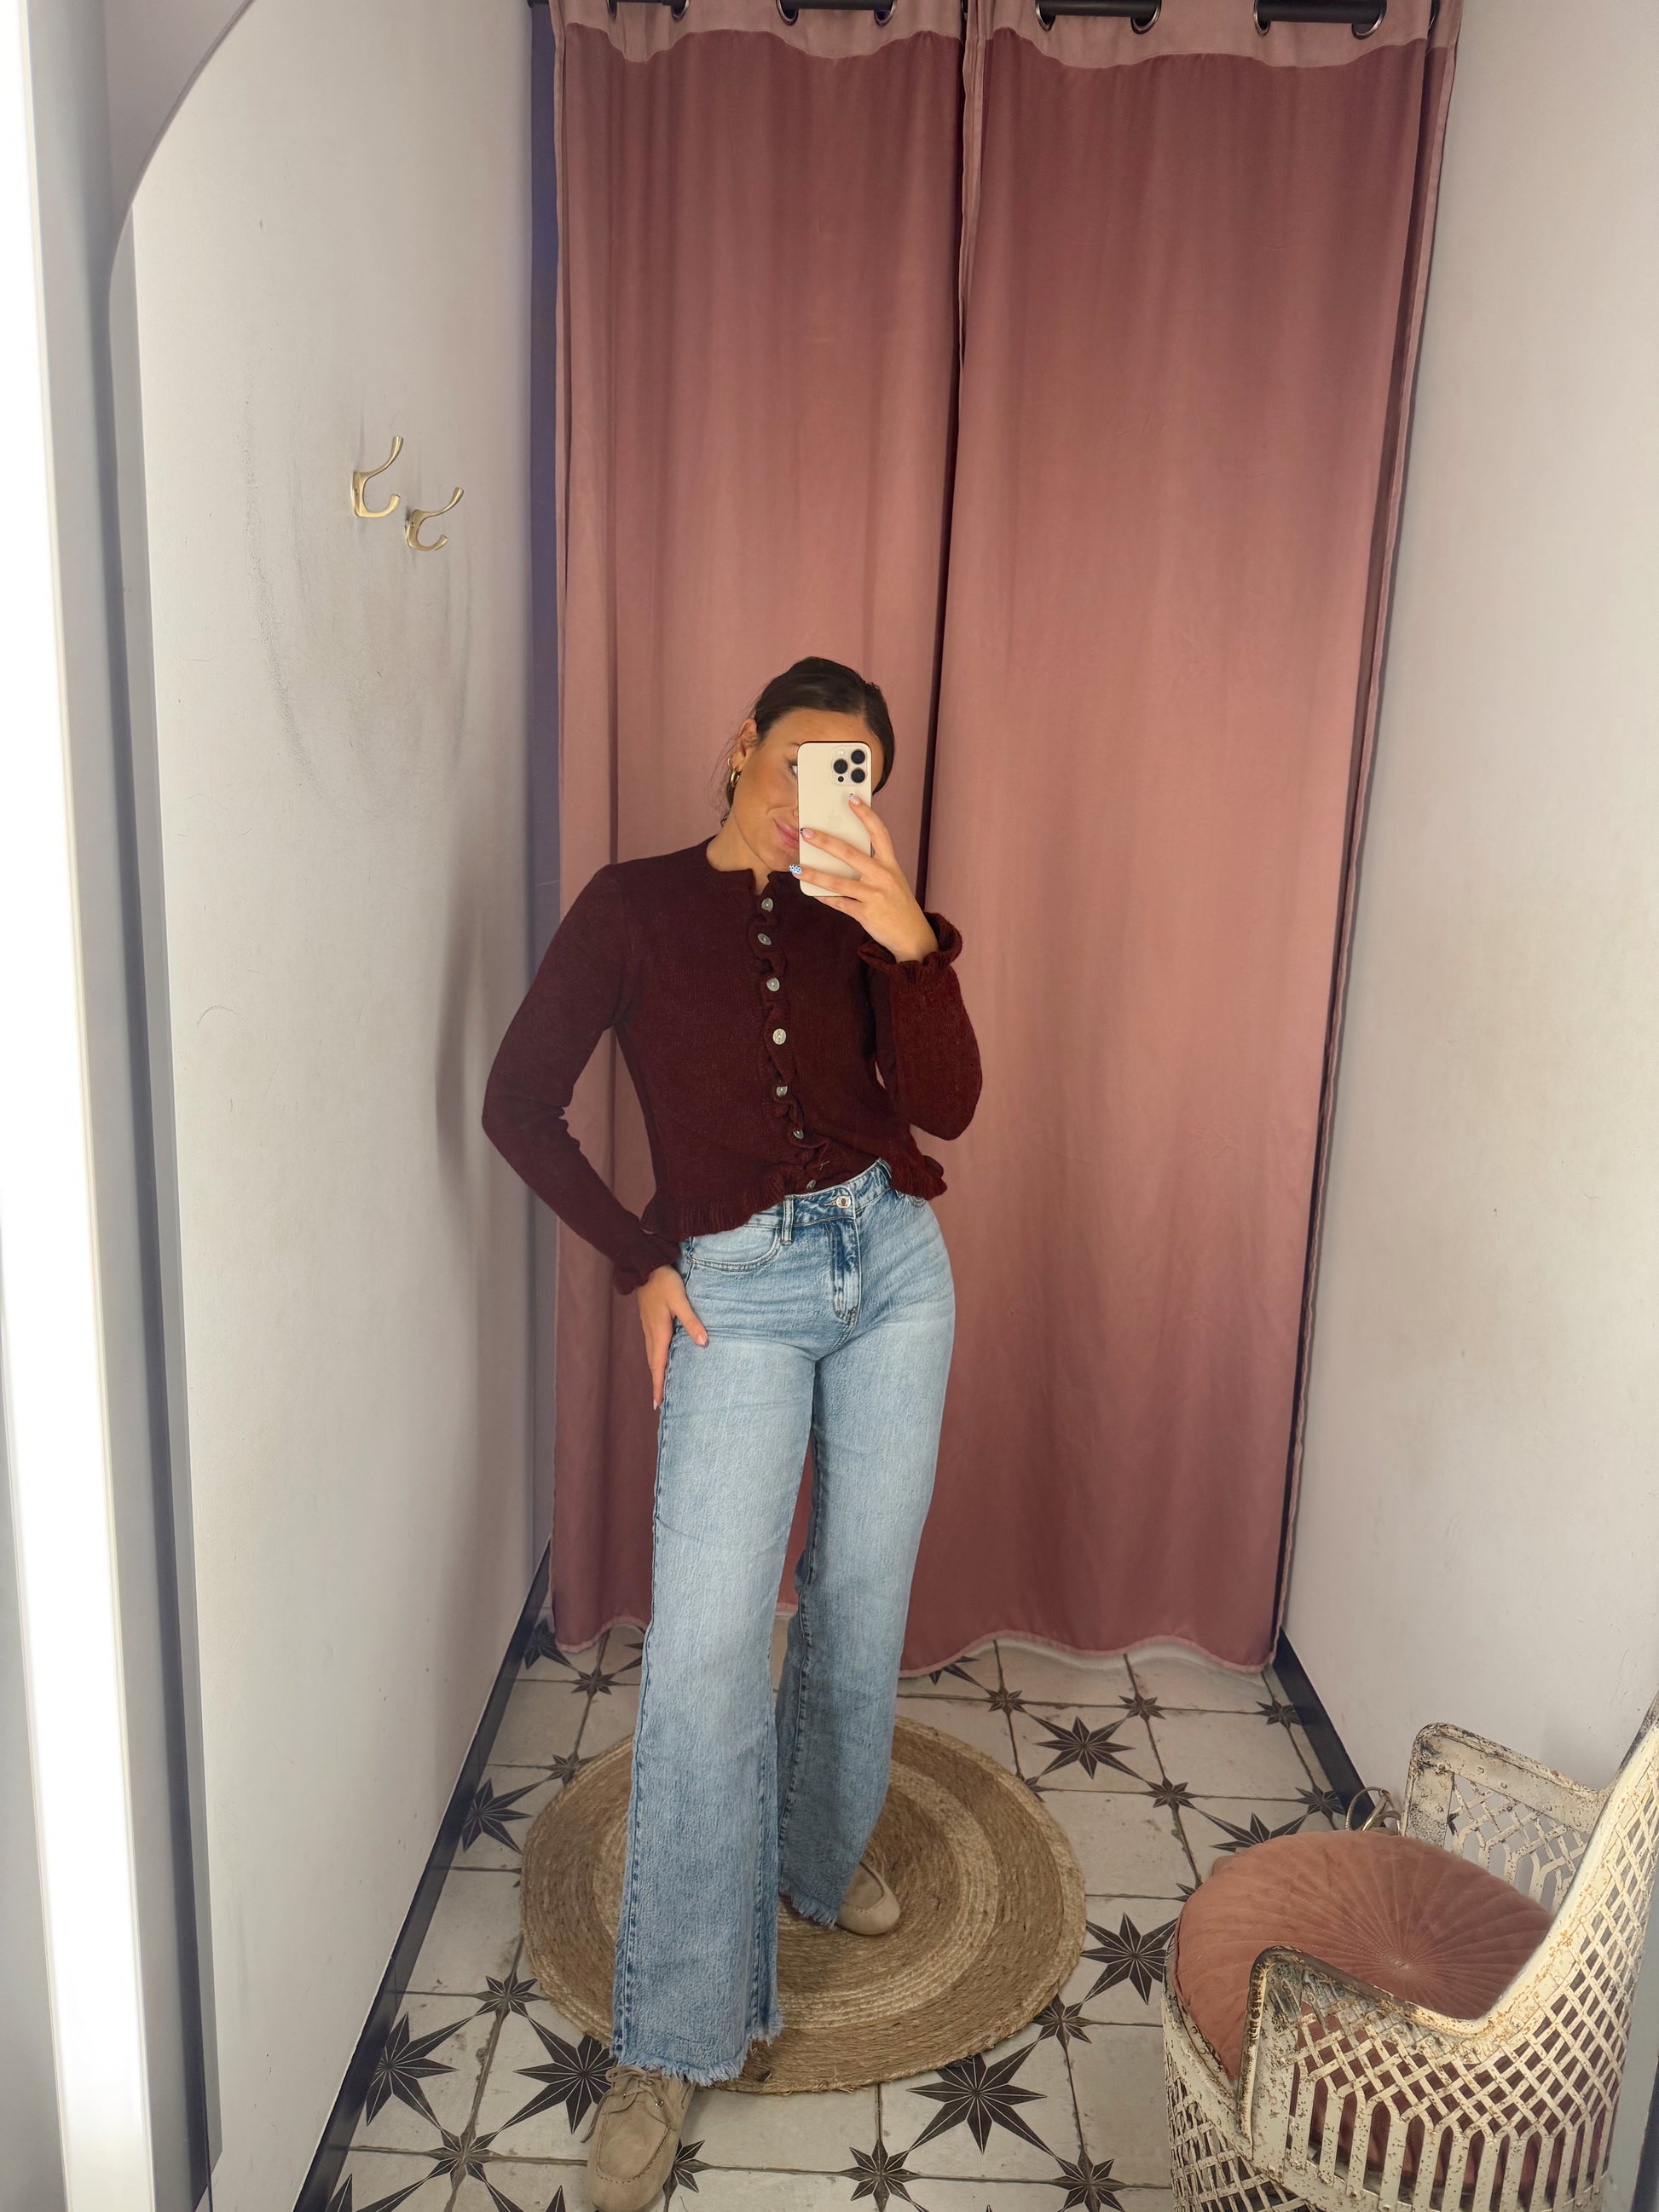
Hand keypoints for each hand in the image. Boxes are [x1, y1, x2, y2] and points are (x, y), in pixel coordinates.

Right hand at [635, 1265, 706, 1409]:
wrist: (645, 1265)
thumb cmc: (664, 1282)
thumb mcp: (680, 1301)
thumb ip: (692, 1322)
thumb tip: (704, 1344)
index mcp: (658, 1332)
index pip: (658, 1365)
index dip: (658, 1385)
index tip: (657, 1404)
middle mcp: (651, 1333)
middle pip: (653, 1363)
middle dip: (656, 1382)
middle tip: (659, 1400)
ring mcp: (648, 1326)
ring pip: (652, 1354)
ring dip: (656, 1370)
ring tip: (661, 1383)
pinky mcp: (649, 1320)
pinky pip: (652, 1344)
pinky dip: (655, 1356)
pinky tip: (662, 1356)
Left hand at [797, 798, 938, 962]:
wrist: (912, 935)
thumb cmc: (897, 903)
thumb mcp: (891, 879)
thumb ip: (872, 865)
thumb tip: (840, 852)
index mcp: (890, 864)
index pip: (878, 832)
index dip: (865, 814)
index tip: (851, 798)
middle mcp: (883, 876)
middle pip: (850, 853)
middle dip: (825, 841)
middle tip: (806, 832)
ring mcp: (874, 895)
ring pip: (838, 881)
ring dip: (814, 873)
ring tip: (797, 867)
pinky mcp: (865, 913)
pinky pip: (839, 903)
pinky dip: (823, 897)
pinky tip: (810, 891)